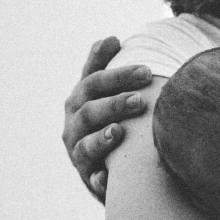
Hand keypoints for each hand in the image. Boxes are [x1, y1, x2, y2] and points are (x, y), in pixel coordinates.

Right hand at [62, 37, 152, 201]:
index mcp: (80, 100)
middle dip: (114, 103)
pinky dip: (99, 179)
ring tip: (118, 132)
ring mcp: (79, 153)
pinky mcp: (89, 179)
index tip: (145, 69)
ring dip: (101, 138)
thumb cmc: (108, 118)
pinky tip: (107, 177)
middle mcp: (74, 125)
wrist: (107, 165)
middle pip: (89, 110)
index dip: (116, 74)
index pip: (93, 81)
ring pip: (85, 145)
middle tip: (140, 98)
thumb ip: (104, 66)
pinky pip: (92, 181)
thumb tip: (111, 38)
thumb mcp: (104, 93)